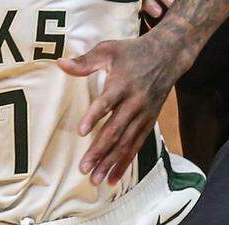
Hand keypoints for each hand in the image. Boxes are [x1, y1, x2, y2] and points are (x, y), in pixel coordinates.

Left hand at [58, 31, 184, 185]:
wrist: (168, 55)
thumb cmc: (133, 51)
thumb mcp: (109, 50)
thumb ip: (85, 61)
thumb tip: (61, 63)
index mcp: (122, 83)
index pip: (107, 102)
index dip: (94, 116)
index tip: (81, 132)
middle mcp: (134, 102)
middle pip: (116, 130)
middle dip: (99, 151)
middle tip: (84, 168)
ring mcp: (143, 114)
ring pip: (126, 143)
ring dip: (110, 162)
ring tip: (95, 179)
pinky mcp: (149, 122)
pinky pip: (136, 146)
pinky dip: (124, 163)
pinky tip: (112, 178)